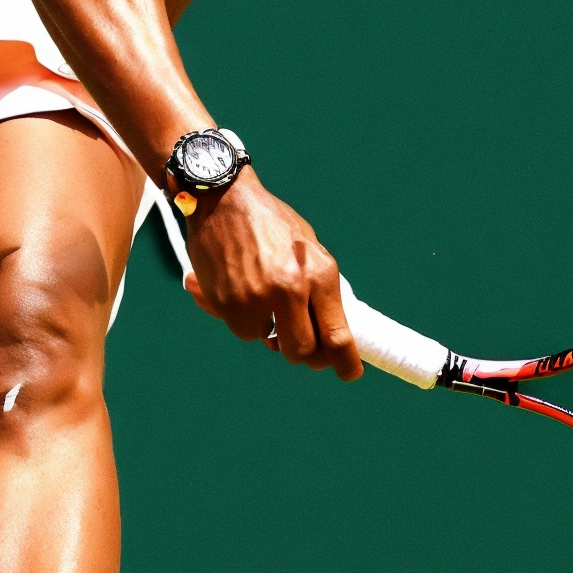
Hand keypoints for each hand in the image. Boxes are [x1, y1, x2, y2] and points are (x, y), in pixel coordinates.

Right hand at [183, 172, 361, 379]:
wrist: (222, 198)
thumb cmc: (270, 222)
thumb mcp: (309, 248)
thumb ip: (320, 290)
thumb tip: (331, 333)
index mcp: (318, 273)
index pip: (337, 335)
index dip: (346, 363)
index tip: (350, 374)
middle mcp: (289, 289)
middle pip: (303, 352)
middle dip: (304, 354)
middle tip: (301, 344)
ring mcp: (256, 299)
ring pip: (268, 342)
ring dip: (270, 330)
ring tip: (264, 297)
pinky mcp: (226, 304)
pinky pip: (243, 330)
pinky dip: (245, 319)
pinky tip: (242, 290)